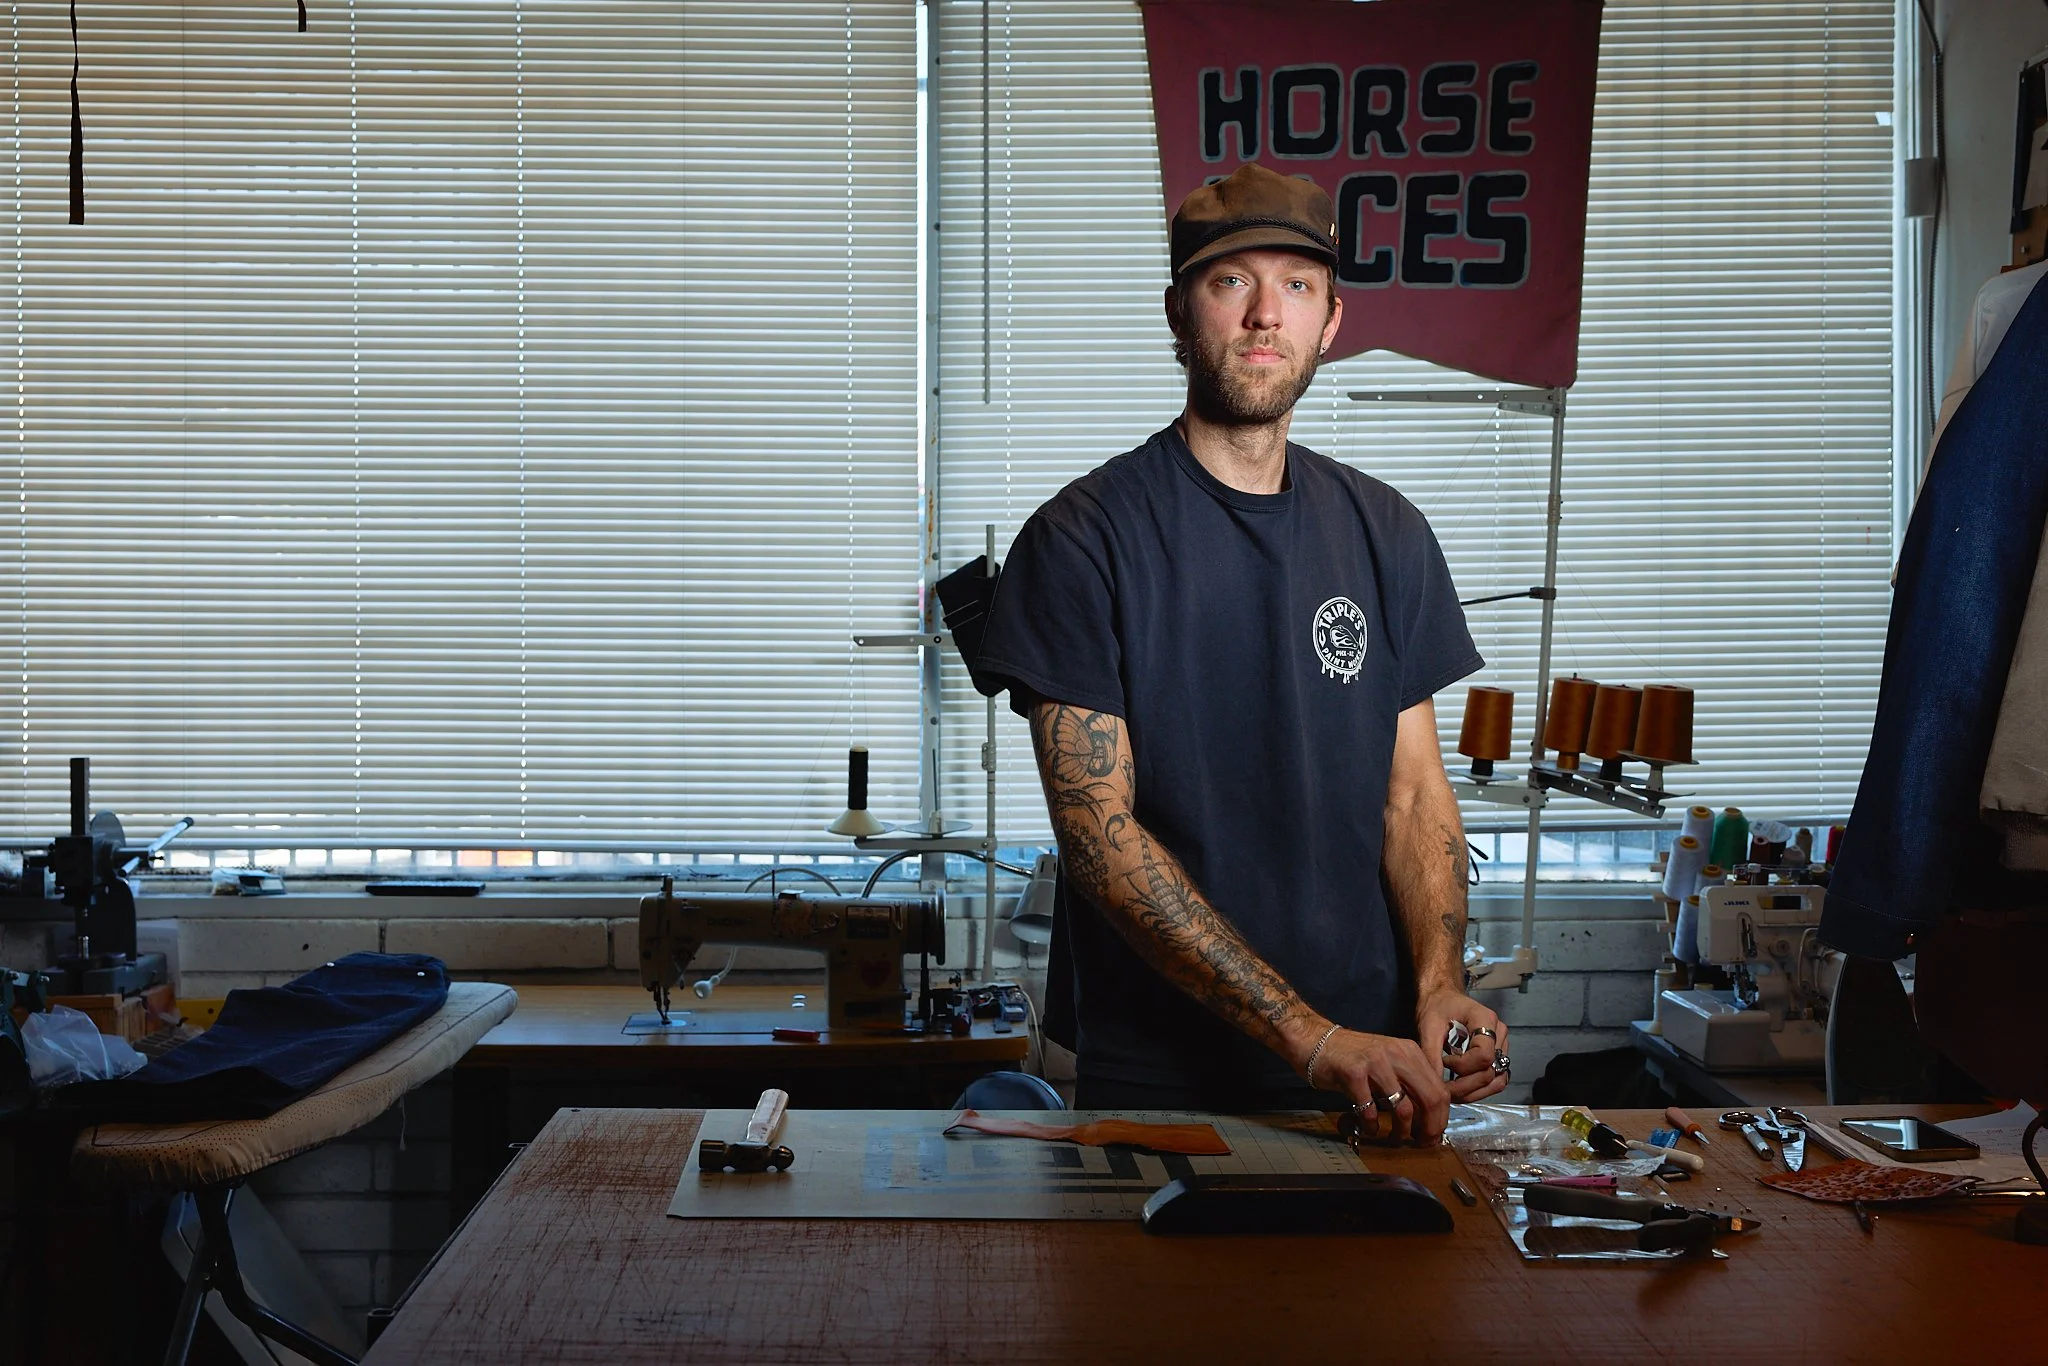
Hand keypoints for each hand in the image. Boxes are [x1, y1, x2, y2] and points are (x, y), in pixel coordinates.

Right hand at [1298, 1027, 1450, 1142]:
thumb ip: (1410, 1081)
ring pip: (1404, 1108)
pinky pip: (1371, 1110)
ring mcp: (1375, 1063)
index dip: (1441, 1118)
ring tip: (1395, 1137)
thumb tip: (1429, 1115)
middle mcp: (1397, 1054)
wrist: (1315, 1040)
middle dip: (1430, 1128)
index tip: (1434, 1134)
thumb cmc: (1352, 1056)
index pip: (1441, 1089)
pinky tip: (1370, 1127)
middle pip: (1431, 1099)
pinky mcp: (1353, 1074)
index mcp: (1410, 1051)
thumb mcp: (1389, 1060)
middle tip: (1422, 1142)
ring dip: (1402, 1131)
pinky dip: (1373, 1126)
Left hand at [1417, 987, 1510, 1103]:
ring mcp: (1501, 1045)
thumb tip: (1434, 1084)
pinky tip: (1461, 1089)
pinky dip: (1480, 1089)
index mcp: (1485, 1019)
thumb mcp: (1429, 1026)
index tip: (1444, 1062)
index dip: (1462, 1067)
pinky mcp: (1498, 1055)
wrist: (1443, 998)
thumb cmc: (1437, 1007)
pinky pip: (1496, 1079)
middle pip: (1491, 1071)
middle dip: (1465, 1086)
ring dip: (1474, 1092)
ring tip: (1452, 1093)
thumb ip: (1431, 1054)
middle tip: (1443, 1089)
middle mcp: (1499, 1033)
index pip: (1483, 1055)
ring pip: (1497, 1080)